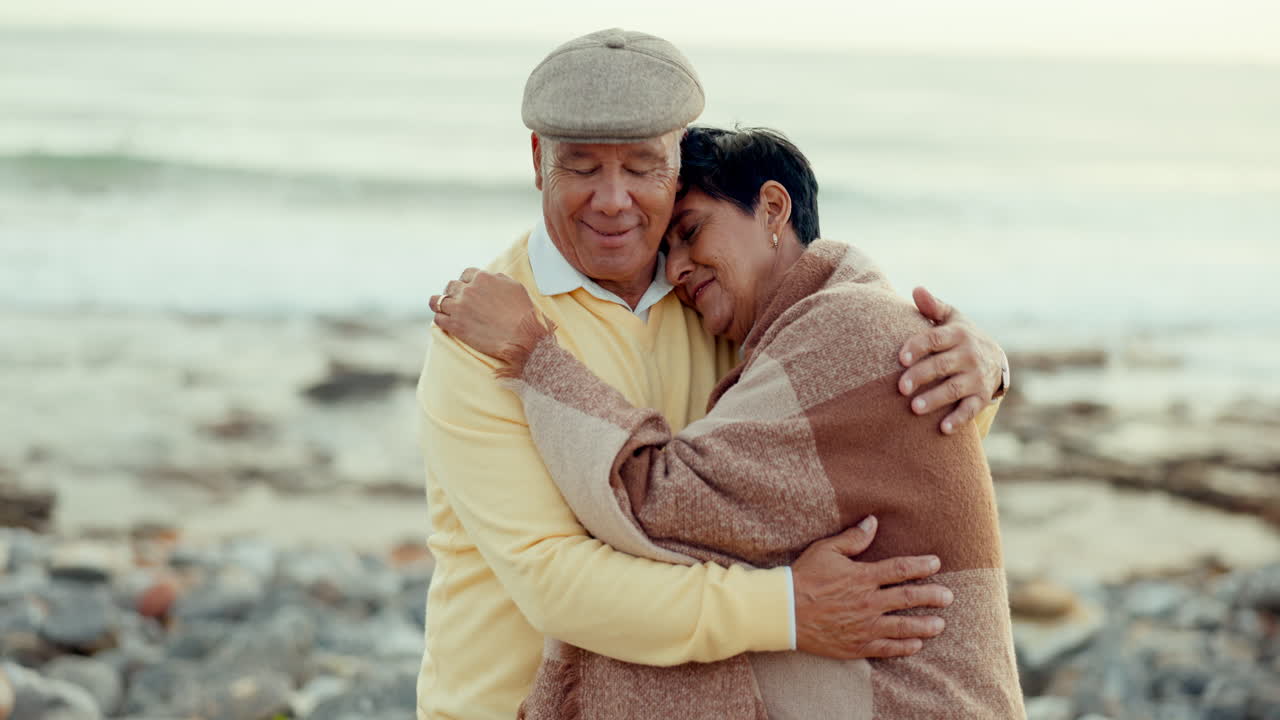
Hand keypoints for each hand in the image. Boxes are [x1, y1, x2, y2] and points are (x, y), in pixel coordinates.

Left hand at [430, 268, 540, 356]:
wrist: (521, 336)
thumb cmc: (522, 312)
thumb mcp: (514, 286)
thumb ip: (498, 278)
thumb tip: (491, 277)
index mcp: (482, 278)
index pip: (466, 274)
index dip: (467, 281)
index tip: (468, 288)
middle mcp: (468, 290)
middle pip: (451, 286)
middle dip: (454, 292)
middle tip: (458, 301)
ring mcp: (459, 308)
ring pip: (438, 301)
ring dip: (441, 304)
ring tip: (443, 309)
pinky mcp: (455, 326)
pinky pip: (438, 318)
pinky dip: (440, 319)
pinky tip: (445, 322)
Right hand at [792, 516, 952, 659]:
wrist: (784, 611)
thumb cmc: (804, 577)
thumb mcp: (826, 550)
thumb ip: (852, 538)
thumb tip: (873, 522)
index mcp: (862, 576)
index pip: (900, 569)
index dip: (921, 566)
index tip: (936, 564)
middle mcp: (868, 602)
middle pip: (908, 598)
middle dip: (932, 596)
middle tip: (948, 597)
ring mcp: (864, 626)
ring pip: (903, 626)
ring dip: (924, 625)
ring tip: (940, 625)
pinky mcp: (857, 645)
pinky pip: (886, 648)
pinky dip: (903, 647)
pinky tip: (916, 645)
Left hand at [897, 287, 1005, 434]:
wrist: (995, 358)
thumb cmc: (960, 337)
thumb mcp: (951, 319)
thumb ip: (932, 307)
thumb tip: (916, 289)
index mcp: (957, 334)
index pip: (934, 339)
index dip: (917, 347)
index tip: (900, 358)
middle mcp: (968, 355)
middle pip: (941, 365)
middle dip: (921, 376)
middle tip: (900, 388)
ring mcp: (976, 377)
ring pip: (954, 389)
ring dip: (935, 399)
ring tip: (914, 409)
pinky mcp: (981, 396)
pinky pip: (970, 409)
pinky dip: (958, 419)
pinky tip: (942, 429)